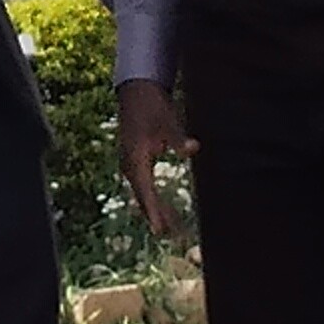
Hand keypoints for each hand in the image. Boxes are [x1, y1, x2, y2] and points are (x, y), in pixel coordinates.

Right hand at [117, 80, 191, 238]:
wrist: (135, 88)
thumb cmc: (151, 103)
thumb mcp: (167, 119)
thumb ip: (178, 137)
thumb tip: (194, 148)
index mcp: (136, 157)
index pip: (145, 190)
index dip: (152, 211)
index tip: (159, 230)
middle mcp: (129, 163)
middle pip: (142, 196)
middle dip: (156, 216)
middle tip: (172, 236)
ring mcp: (130, 161)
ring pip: (142, 192)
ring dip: (155, 208)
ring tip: (170, 227)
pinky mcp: (134, 158)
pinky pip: (142, 184)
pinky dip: (152, 197)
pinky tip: (163, 206)